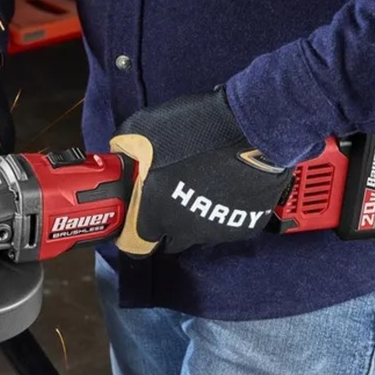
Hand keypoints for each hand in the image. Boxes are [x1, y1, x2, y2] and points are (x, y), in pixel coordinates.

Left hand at [110, 87, 292, 254]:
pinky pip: (227, 222)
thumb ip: (126, 151)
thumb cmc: (194, 130)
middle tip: (170, 194)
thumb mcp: (140, 130)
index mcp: (155, 215)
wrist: (251, 129)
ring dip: (196, 213)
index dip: (134, 230)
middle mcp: (184, 231)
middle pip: (169, 240)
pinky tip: (226, 185)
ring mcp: (216, 231)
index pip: (135, 245)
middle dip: (166, 222)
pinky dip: (225, 208)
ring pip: (199, 231)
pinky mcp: (245, 225)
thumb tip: (123, 157)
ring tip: (201, 182)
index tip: (138, 215)